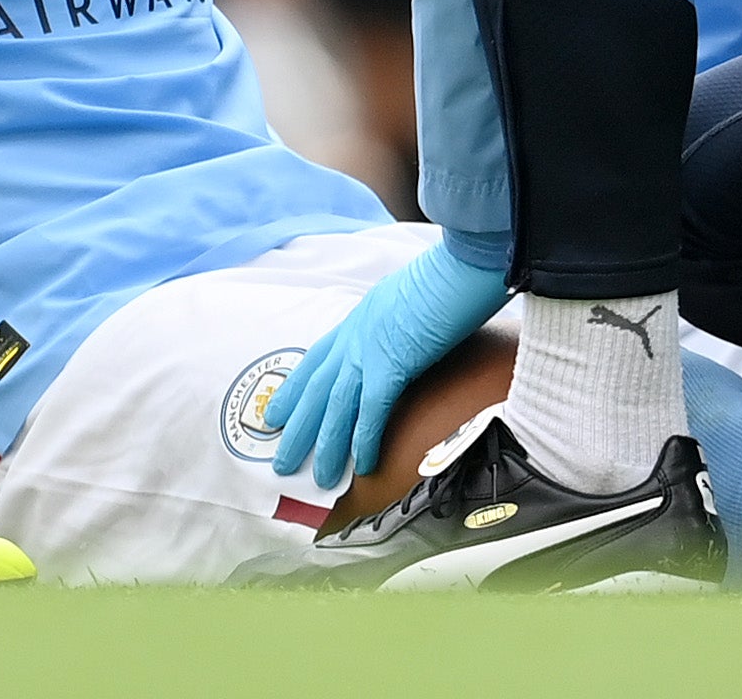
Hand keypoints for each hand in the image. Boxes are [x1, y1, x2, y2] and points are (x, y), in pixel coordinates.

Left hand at [264, 238, 509, 489]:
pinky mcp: (392, 363)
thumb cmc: (449, 275)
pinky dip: (364, 439)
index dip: (296, 389)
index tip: (277, 413)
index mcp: (360, 317)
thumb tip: (405, 339)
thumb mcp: (411, 297)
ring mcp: (371, 349)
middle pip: (317, 389)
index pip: (318, 358)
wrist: (464, 261)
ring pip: (337, 407)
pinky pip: (372, 410)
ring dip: (327, 446)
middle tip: (281, 461)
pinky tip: (362, 465)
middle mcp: (356, 334)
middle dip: (298, 427)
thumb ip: (399, 322)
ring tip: (320, 480)